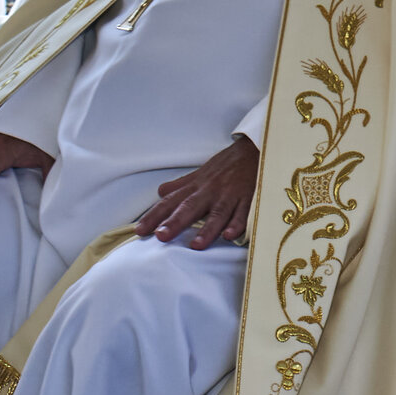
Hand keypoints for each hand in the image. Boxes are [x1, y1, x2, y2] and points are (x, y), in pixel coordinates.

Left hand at [136, 137, 258, 248]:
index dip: (154, 216)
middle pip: (190, 207)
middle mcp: (210, 191)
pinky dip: (238, 224)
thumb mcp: (201, 172)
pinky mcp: (249, 197)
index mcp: (196, 186)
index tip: (140, 231)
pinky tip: (230, 236)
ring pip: (217, 213)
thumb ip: (181, 185)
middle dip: (175, 222)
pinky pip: (244, 212)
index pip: (171, 202)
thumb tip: (160, 193)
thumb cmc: (227, 165)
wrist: (256, 148)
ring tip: (196, 246)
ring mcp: (230, 195)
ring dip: (207, 229)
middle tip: (161, 237)